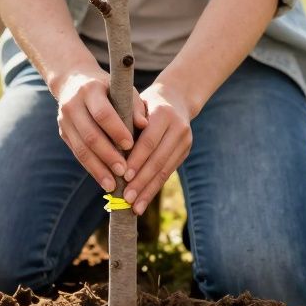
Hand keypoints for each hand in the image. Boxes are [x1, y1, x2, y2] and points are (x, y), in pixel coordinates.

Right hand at [53, 66, 146, 191]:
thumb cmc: (107, 88)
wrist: (72, 82)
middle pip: (90, 135)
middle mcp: (73, 105)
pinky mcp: (63, 133)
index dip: (116, 131)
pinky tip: (103, 180)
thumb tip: (145, 125)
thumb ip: (134, 105)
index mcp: (90, 90)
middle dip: (108, 155)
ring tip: (112, 185)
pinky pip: (77, 154)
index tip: (131, 146)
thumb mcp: (121, 89)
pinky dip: (91, 168)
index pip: (103, 114)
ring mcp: (64, 120)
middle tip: (124, 171)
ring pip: (81, 149)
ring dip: (97, 169)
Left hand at [122, 81, 193, 214]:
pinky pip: (167, 173)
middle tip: (126, 198)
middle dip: (142, 181)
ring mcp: (185, 141)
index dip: (137, 160)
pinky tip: (142, 202)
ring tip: (134, 207)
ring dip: (148, 190)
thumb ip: (128, 121)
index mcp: (164, 113)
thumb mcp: (136, 104)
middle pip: (158, 159)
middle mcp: (178, 127)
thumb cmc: (144, 103)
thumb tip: (119, 148)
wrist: (175, 99)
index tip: (123, 176)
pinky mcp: (185, 152)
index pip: (149, 140)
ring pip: (164, 170)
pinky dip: (153, 188)